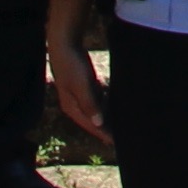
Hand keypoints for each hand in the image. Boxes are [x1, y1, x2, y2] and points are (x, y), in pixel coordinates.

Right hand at [48, 34, 110, 150]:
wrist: (65, 43)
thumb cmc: (72, 64)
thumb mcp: (81, 85)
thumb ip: (90, 104)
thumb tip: (98, 123)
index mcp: (71, 107)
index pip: (90, 126)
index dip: (104, 134)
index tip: (117, 144)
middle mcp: (74, 105)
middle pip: (92, 121)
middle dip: (105, 129)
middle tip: (122, 138)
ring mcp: (78, 96)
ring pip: (95, 111)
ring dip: (106, 118)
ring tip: (121, 126)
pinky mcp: (84, 87)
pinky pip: (97, 100)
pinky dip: (105, 105)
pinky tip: (115, 109)